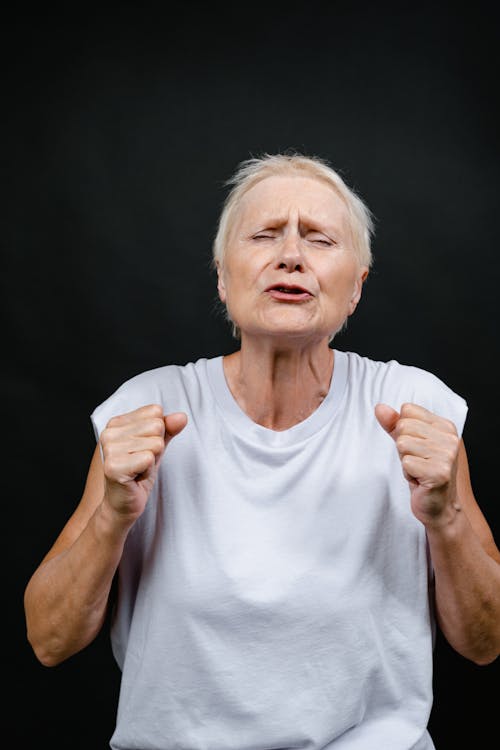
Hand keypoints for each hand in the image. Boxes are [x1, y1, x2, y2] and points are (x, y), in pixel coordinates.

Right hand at [100, 405, 187, 524]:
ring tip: (138, 470)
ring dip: (151, 461)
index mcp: (117, 423)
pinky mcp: (113, 466)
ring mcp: (109, 449)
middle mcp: (109, 432)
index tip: (143, 450)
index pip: (155, 411)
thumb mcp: (156, 447)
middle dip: (156, 448)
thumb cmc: (137, 475)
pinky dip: (148, 471)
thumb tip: (181, 416)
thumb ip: (168, 430)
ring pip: (155, 443)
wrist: (122, 505)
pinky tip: (136, 478)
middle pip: (157, 426)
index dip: (157, 433)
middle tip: (141, 463)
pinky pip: (149, 458)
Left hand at [375, 402, 460, 526]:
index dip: (403, 430)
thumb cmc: (424, 474)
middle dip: (403, 447)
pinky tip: (420, 481)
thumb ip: (394, 424)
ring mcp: (446, 455)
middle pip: (403, 426)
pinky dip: (408, 474)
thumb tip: (379, 407)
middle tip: (417, 462)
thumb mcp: (409, 444)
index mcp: (445, 426)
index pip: (408, 410)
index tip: (416, 447)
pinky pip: (406, 463)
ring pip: (403, 443)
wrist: (440, 507)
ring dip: (405, 461)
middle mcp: (450, 438)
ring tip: (419, 471)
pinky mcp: (439, 472)